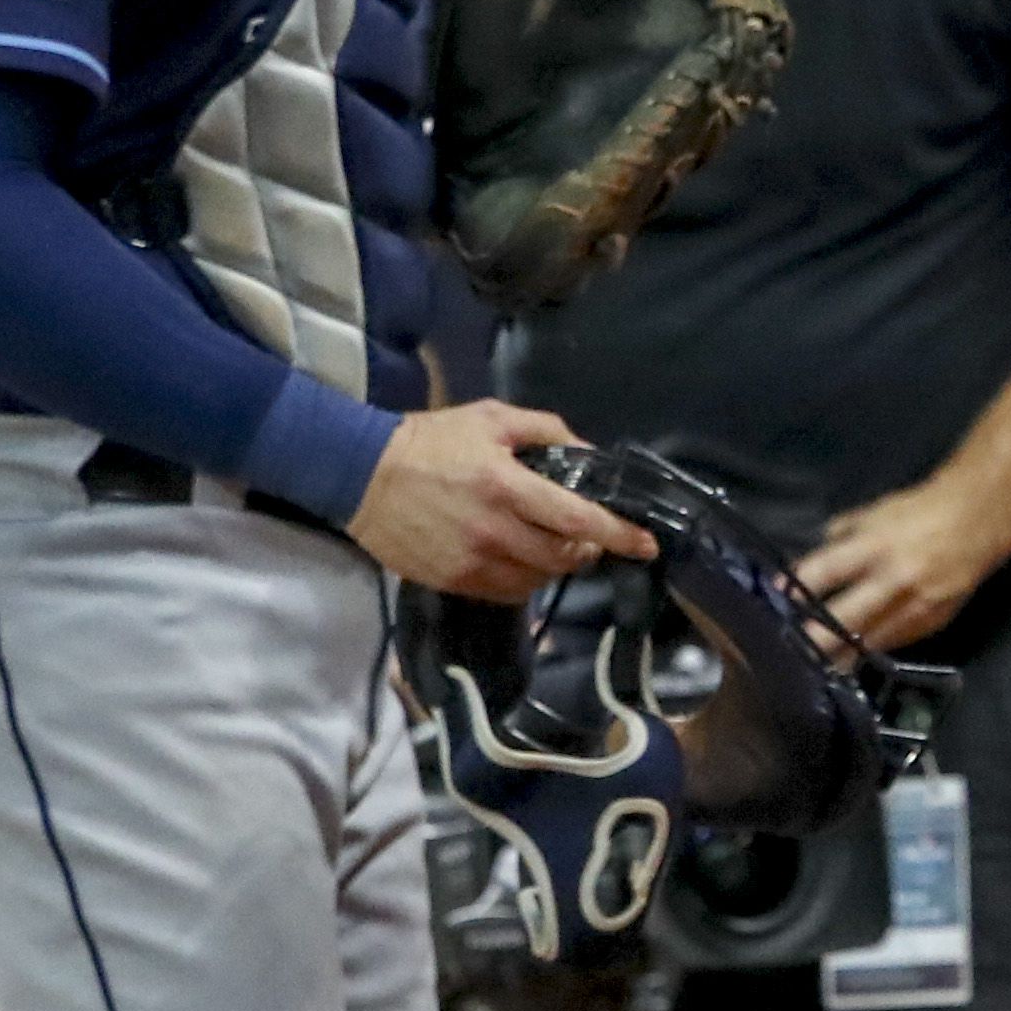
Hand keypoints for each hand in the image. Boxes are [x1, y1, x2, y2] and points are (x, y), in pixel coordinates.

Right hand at [347, 401, 657, 600]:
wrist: (362, 474)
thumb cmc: (432, 440)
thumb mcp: (491, 418)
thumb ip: (545, 431)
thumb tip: (588, 452)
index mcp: (506, 485)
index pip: (577, 519)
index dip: (618, 534)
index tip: (648, 544)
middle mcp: (494, 530)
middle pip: (564, 556)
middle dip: (588, 548)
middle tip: (589, 534)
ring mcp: (472, 561)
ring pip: (538, 579)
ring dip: (557, 565)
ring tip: (552, 543)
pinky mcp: (453, 581)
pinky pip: (507, 592)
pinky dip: (525, 579)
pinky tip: (520, 557)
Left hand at [795, 472, 1010, 653]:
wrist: (977, 522)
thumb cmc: (920, 511)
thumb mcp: (876, 512)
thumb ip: (843, 536)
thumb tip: (813, 560)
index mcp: (874, 546)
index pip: (824, 572)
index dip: (795, 589)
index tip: (774, 601)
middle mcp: (892, 581)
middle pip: (841, 620)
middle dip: (811, 639)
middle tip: (785, 652)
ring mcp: (913, 607)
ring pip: (866, 642)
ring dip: (837, 656)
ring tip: (812, 668)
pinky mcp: (930, 624)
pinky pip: (892, 643)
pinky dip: (870, 650)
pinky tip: (851, 660)